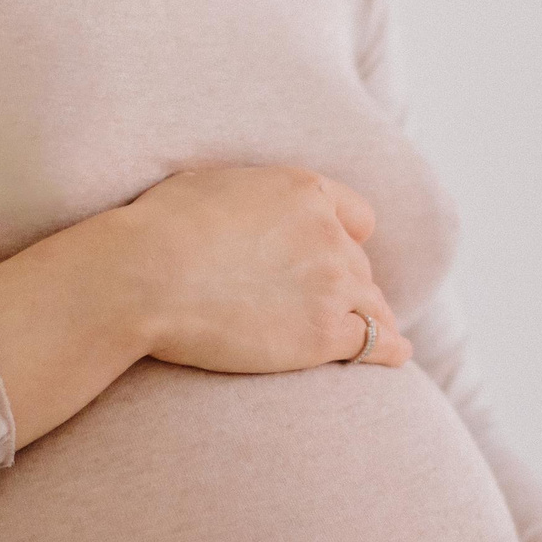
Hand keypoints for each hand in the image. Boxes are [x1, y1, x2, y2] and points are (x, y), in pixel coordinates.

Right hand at [114, 165, 414, 373]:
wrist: (146, 276)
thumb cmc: (158, 230)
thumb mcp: (210, 186)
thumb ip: (248, 197)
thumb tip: (241, 207)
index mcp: (305, 191)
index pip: (356, 217)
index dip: (348, 239)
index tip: (340, 257)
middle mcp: (329, 235)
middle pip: (359, 266)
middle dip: (349, 285)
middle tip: (334, 308)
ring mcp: (332, 285)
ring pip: (372, 305)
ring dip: (372, 318)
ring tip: (379, 336)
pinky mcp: (324, 335)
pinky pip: (377, 343)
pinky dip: (389, 350)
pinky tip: (396, 356)